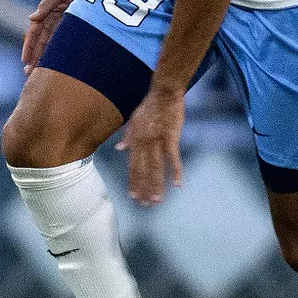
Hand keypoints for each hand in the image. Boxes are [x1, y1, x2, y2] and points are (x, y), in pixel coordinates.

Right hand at [22, 0, 93, 72]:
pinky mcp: (70, 26)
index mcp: (44, 12)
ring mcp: (60, 24)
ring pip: (49, 45)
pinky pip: (61, 42)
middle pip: (39, 43)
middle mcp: (50, 20)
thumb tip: (32, 18)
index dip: (29, 47)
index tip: (25, 59)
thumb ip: (46, 5)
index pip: (33, 33)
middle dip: (34, 57)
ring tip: (38, 74)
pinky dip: (56, 53)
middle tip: (28, 73)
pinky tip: (54, 65)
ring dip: (43, 58)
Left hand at [117, 85, 185, 204]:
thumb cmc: (149, 106)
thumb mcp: (133, 120)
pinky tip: (177, 184)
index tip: (133, 196)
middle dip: (143, 189)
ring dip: (156, 186)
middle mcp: (144, 143)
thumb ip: (127, 136)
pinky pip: (173, 158)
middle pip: (143, 171)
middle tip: (145, 205)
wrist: (163, 93)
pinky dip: (175, 172)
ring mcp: (157, 141)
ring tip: (157, 200)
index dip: (133, 182)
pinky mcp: (171, 138)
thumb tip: (119, 149)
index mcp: (135, 140)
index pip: (133, 166)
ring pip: (156, 168)